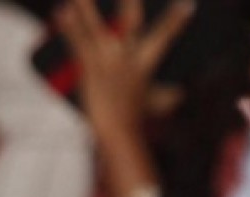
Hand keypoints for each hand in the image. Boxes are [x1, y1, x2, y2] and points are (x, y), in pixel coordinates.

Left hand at [55, 0, 194, 135]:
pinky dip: (69, 27)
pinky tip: (61, 12)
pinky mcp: (88, 68)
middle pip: (129, 21)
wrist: (119, 131)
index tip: (187, 5)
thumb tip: (182, 89)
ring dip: (86, 6)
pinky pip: (77, 42)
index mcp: (146, 64)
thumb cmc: (140, 119)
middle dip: (129, 2)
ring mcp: (106, 62)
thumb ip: (172, 92)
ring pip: (94, 26)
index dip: (176, 20)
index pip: (165, 36)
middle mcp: (127, 58)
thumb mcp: (161, 103)